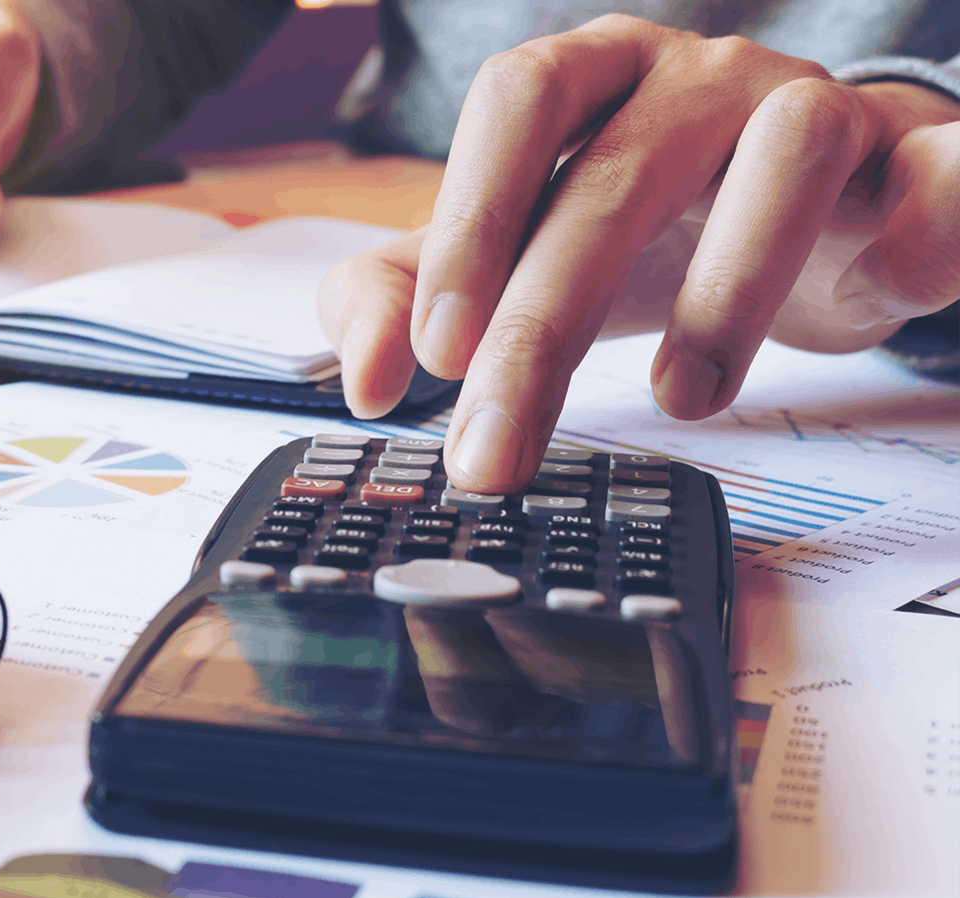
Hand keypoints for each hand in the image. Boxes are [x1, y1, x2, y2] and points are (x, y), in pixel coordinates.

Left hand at [319, 14, 959, 492]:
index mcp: (594, 78)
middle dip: (543, 325)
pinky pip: (936, 170)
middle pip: (614, 174)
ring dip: (725, 289)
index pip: (519, 101)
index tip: (436, 354)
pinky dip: (924, 219)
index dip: (472, 217)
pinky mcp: (913, 160)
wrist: (819, 215)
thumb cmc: (648, 231)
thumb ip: (411, 297)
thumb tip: (364, 382)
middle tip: (497, 450)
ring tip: (680, 402)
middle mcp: (699, 76)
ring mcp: (814, 107)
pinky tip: (879, 286)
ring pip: (783, 155)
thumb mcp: (514, 259)